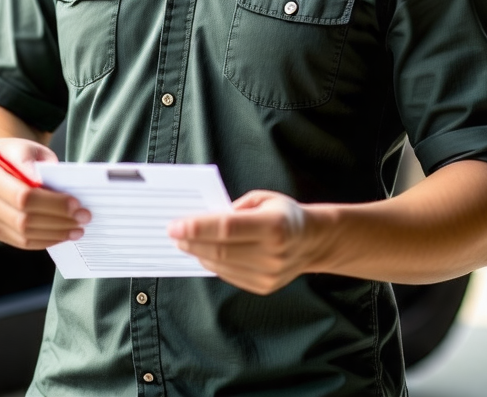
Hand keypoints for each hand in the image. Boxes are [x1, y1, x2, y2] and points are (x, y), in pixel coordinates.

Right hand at [0, 137, 90, 249]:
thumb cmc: (15, 154)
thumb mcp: (29, 148)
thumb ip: (44, 166)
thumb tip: (67, 191)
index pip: (24, 194)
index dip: (52, 202)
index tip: (77, 203)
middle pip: (25, 217)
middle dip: (59, 219)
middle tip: (84, 217)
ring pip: (24, 233)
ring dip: (56, 233)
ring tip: (78, 229)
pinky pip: (22, 242)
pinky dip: (46, 240)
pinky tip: (63, 234)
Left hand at [168, 190, 321, 294]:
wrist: (313, 242)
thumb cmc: (284, 215)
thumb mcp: (264, 199)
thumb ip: (235, 208)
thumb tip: (203, 219)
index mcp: (274, 225)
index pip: (227, 228)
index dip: (198, 227)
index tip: (175, 225)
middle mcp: (272, 253)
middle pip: (221, 250)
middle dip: (191, 242)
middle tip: (173, 233)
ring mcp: (269, 274)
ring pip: (221, 266)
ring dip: (198, 254)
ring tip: (184, 242)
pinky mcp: (264, 287)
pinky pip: (229, 276)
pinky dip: (212, 264)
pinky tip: (203, 253)